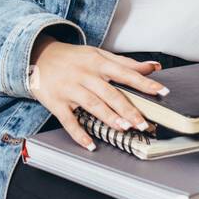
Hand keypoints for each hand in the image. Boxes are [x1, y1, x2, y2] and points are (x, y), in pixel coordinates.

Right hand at [28, 34, 169, 150]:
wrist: (37, 55)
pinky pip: (68, 120)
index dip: (144, 83)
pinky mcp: (56, 101)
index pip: (125, 73)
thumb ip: (126, 63)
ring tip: (123, 128)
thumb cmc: (73, 58)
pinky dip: (78, 133)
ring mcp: (70, 89)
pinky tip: (89, 144)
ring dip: (108, 117)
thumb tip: (154, 67)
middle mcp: (85, 75)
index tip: (161, 92)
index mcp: (98, 62)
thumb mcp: (98, 54)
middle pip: (109, 93)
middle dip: (127, 108)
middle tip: (142, 122)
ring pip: (92, 104)